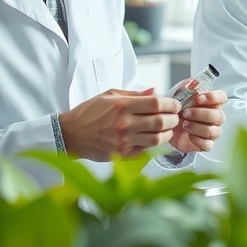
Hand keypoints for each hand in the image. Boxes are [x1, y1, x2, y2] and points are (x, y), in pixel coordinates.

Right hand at [59, 87, 180, 160]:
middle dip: (173, 119)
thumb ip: (134, 94)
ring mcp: (124, 141)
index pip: (156, 104)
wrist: (70, 134)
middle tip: (175, 116)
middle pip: (160, 122)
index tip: (175, 105)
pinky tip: (155, 138)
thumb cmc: (88, 113)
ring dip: (167, 133)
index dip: (170, 104)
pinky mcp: (122, 154)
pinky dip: (154, 144)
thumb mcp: (109, 95)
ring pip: (157, 139)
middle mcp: (124, 124)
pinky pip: (147, 150)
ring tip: (168, 128)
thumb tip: (155, 92)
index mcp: (122, 106)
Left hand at [168, 79, 227, 152]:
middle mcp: (215, 117)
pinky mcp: (206, 144)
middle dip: (201, 114)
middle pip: (218, 116)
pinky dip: (197, 140)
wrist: (165, 128)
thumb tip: (194, 82)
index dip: (213, 98)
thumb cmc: (176, 110)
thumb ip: (185, 86)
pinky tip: (188, 135)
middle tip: (185, 113)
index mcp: (211, 103)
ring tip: (184, 124)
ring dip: (197, 127)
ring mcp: (212, 131)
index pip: (222, 97)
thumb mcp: (177, 94)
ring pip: (213, 131)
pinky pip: (208, 144)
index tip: (198, 98)